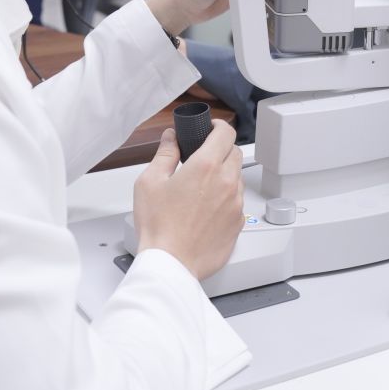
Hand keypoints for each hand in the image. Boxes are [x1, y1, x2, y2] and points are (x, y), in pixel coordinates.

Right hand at [132, 120, 244, 279]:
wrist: (170, 263)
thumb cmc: (159, 226)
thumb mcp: (150, 182)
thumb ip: (165, 154)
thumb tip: (171, 138)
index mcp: (206, 166)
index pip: (225, 132)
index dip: (217, 126)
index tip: (210, 129)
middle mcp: (227, 183)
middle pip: (234, 153)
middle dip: (221, 150)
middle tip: (202, 159)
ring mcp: (236, 204)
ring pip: (237, 178)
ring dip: (224, 176)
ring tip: (201, 189)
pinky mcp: (238, 224)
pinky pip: (237, 202)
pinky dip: (226, 199)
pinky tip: (206, 210)